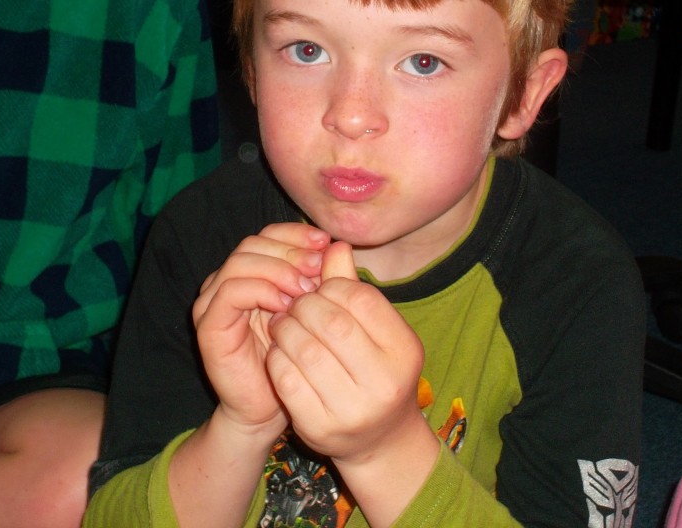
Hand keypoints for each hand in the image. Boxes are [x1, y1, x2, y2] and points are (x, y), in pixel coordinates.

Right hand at [193, 222, 327, 437]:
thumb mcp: (316, 313)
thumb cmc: (295, 361)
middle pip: (253, 243)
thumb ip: (325, 280)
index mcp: (251, 274)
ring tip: (306, 288)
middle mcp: (227, 281)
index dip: (295, 234)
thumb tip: (339, 246)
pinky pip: (231, 291)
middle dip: (289, 250)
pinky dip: (261, 290)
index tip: (325, 243)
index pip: (268, 235)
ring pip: (241, 262)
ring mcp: (213, 301)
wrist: (267, 410)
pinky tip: (286, 305)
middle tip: (318, 266)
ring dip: (277, 269)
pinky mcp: (210, 323)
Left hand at [265, 241, 427, 462]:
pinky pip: (286, 379)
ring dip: (286, 329)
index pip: (361, 299)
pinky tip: (280, 352)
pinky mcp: (319, 428)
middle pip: (330, 323)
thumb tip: (334, 243)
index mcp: (404, 351)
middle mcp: (384, 383)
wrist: (379, 440)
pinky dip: (277, 357)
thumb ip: (351, 288)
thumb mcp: (376, 331)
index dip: (332, 287)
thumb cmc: (376, 371)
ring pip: (305, 349)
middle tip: (294, 304)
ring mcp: (352, 409)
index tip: (319, 290)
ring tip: (284, 324)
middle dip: (304, 306)